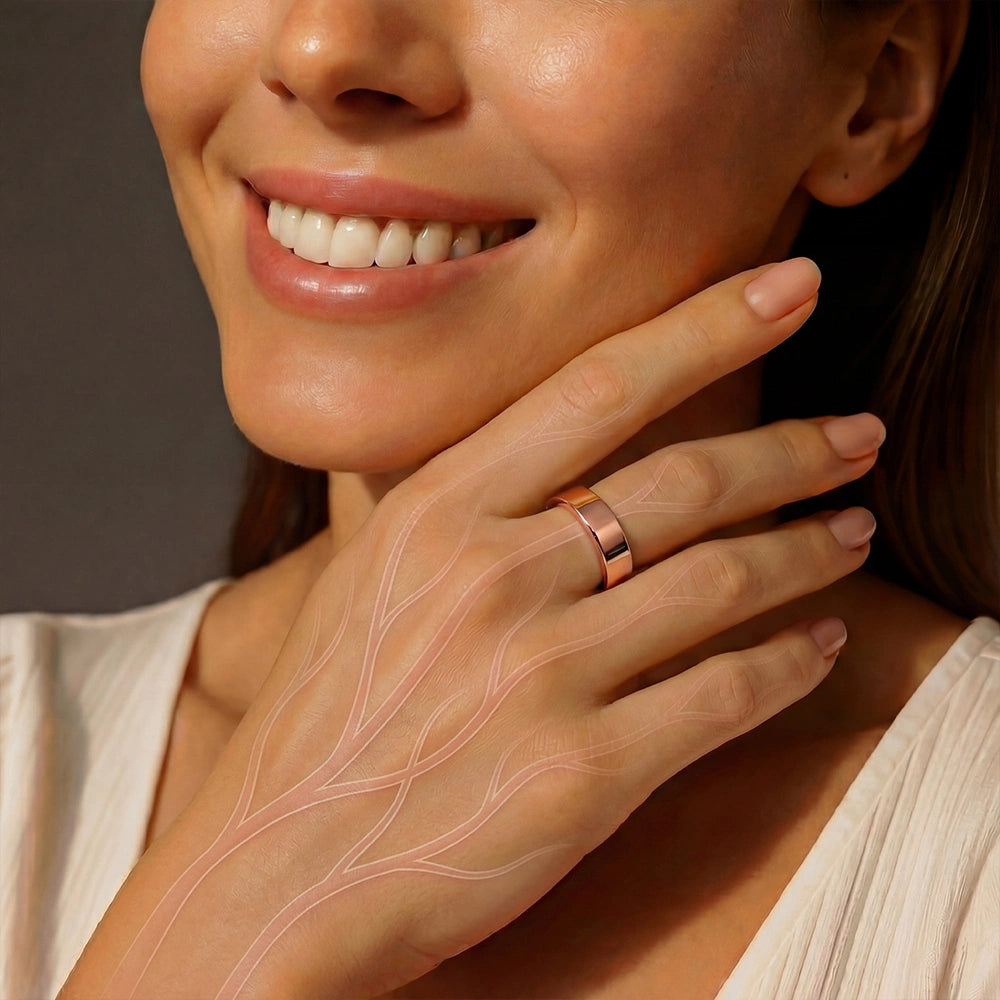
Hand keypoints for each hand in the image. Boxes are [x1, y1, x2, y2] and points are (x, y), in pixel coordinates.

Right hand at [63, 259, 881, 998]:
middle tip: (857, 434)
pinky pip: (723, 698)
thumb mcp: (373, 575)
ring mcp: (537, 676)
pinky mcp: (580, 776)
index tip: (789, 288)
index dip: (707, 328)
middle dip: (794, 448)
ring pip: (723, 583)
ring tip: (852, 531)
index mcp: (435, 511)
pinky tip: (817, 644)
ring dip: (808, 550)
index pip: (597, 386)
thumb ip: (465, 508)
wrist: (280, 864)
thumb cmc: (327, 712)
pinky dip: (788, 663)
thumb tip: (568, 456)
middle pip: (685, 480)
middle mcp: (491, 578)